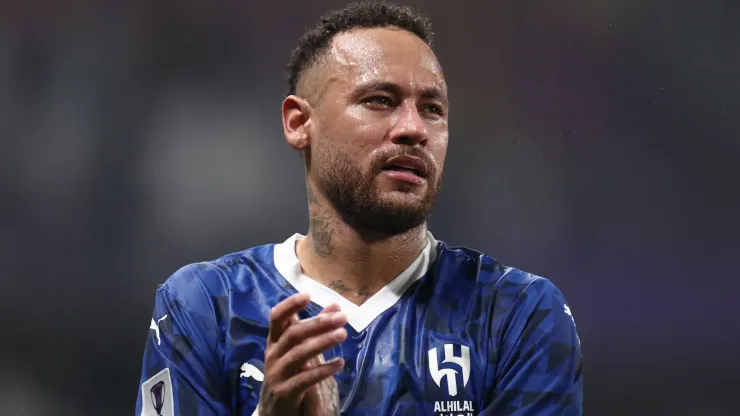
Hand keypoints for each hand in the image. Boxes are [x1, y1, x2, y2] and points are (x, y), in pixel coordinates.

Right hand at [257, 293, 346, 415]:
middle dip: (318, 323)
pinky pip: (306, 379)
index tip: (308, 295)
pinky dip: (324, 370)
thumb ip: (315, 327)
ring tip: (343, 334)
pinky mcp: (285, 392)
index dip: (290, 305)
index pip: (276, 317)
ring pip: (299, 354)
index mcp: (274, 340)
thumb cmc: (288, 372)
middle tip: (342, 318)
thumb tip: (335, 306)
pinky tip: (340, 363)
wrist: (274, 409)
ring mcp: (277, 373)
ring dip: (323, 342)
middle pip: (293, 334)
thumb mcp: (297, 348)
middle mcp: (273, 354)